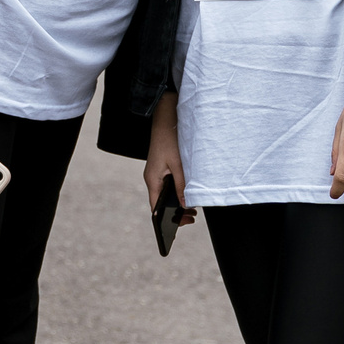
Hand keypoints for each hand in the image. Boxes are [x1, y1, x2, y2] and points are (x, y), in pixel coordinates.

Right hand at [143, 92, 197, 224]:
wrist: (165, 119)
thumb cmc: (170, 140)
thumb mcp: (179, 165)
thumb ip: (181, 185)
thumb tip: (184, 205)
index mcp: (152, 180)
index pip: (155, 207)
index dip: (165, 219)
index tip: (179, 225)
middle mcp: (152, 178)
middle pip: (160, 203)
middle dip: (174, 213)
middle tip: (192, 217)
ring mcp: (156, 174)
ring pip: (165, 194)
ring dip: (176, 203)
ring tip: (192, 210)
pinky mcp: (161, 168)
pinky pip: (167, 186)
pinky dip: (176, 193)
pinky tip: (187, 195)